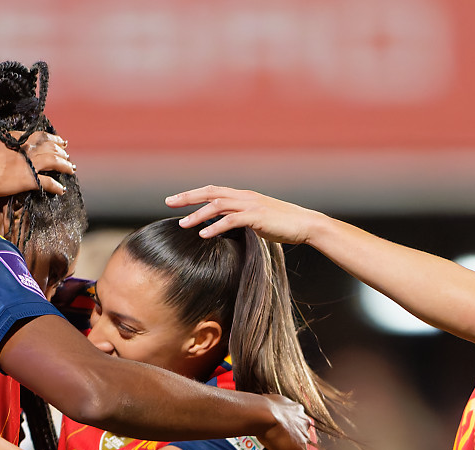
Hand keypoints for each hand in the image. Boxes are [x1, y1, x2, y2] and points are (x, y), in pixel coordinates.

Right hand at [0, 129, 74, 200]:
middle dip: (60, 149)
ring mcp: (27, 164)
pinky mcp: (28, 180)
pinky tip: (62, 190)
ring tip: (70, 168)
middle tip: (67, 151)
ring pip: (53, 162)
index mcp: (13, 137)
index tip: (56, 139)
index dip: (48, 137)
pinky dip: (57, 186)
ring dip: (64, 165)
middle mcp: (23, 148)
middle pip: (48, 146)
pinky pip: (48, 183)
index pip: (36, 135)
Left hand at [166, 185, 324, 243]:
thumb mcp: (258, 222)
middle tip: (168, 202)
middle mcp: (244, 196)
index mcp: (243, 196)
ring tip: (182, 224)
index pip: (213, 190)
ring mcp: (250, 205)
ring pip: (217, 205)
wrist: (306, 224)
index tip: (176, 199)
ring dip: (198, 214)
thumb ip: (242, 222)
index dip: (193, 193)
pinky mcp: (257, 217)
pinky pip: (231, 220)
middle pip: (210, 192)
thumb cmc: (284, 226)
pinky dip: (216, 227)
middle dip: (188, 197)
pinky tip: (204, 235)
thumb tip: (226, 229)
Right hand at [244, 395, 310, 449]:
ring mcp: (299, 438)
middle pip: (282, 446)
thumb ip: (258, 412)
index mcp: (292, 409)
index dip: (272, 442)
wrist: (261, 412)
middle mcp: (299, 422)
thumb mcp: (256, 406)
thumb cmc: (252, 407)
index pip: (284, 429)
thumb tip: (241, 411)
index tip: (263, 449)